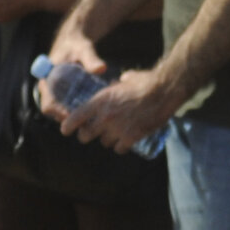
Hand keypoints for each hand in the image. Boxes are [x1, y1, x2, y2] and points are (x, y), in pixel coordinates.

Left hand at [59, 65, 179, 152]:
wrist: (164, 91)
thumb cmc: (146, 82)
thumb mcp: (124, 80)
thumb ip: (116, 86)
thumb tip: (116, 84)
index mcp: (101, 100)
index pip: (76, 117)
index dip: (68, 125)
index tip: (65, 130)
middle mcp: (106, 117)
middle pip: (86, 135)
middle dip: (86, 135)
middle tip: (90, 132)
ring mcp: (118, 129)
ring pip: (104, 142)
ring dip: (108, 139)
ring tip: (115, 133)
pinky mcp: (131, 138)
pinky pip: (119, 148)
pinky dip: (122, 145)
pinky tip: (126, 140)